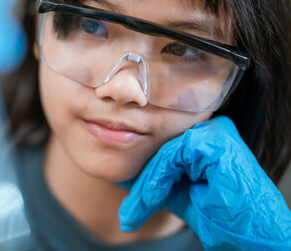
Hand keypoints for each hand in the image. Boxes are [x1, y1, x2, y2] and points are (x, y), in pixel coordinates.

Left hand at [119, 116, 290, 250]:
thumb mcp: (174, 193)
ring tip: (139, 208)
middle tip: (130, 213)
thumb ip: (151, 180)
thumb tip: (118, 177)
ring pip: (164, 154)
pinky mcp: (215, 140)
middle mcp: (211, 128)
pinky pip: (173, 155)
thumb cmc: (215, 214)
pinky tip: (153, 197)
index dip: (146, 178)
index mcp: (203, 136)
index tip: (130, 206)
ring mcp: (215, 131)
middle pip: (162, 151)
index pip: (163, 150)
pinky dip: (159, 178)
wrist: (245, 234)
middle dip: (144, 184)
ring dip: (149, 185)